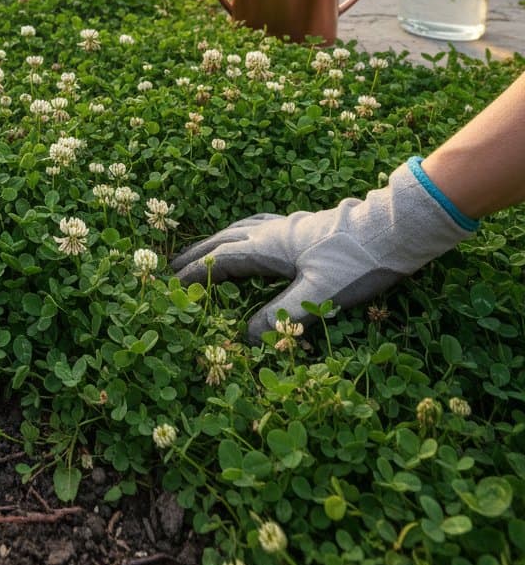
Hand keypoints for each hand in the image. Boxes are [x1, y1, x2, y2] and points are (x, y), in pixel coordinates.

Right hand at [172, 161, 476, 341]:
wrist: (393, 232)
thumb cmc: (357, 263)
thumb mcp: (319, 297)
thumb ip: (281, 317)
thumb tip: (246, 339)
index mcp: (269, 247)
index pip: (221, 261)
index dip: (195, 275)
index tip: (172, 286)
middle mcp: (272, 232)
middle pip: (223, 240)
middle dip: (196, 254)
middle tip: (172, 265)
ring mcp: (288, 225)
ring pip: (240, 229)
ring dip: (217, 240)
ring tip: (204, 249)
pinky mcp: (304, 225)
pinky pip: (260, 225)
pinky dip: (243, 231)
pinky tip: (252, 235)